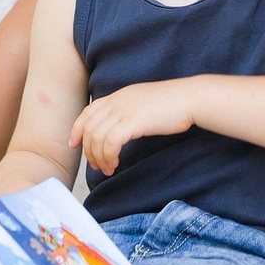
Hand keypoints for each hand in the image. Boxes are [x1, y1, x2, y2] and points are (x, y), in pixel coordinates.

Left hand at [69, 81, 194, 174]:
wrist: (190, 98)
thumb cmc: (175, 103)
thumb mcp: (146, 102)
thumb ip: (131, 110)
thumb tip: (124, 127)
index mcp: (119, 95)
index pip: (89, 111)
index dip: (77, 128)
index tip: (74, 143)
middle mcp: (117, 101)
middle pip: (89, 127)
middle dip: (88, 150)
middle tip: (96, 165)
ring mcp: (123, 111)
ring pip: (97, 138)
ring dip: (99, 157)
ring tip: (107, 169)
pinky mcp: (131, 122)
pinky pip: (110, 143)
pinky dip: (108, 156)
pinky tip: (115, 164)